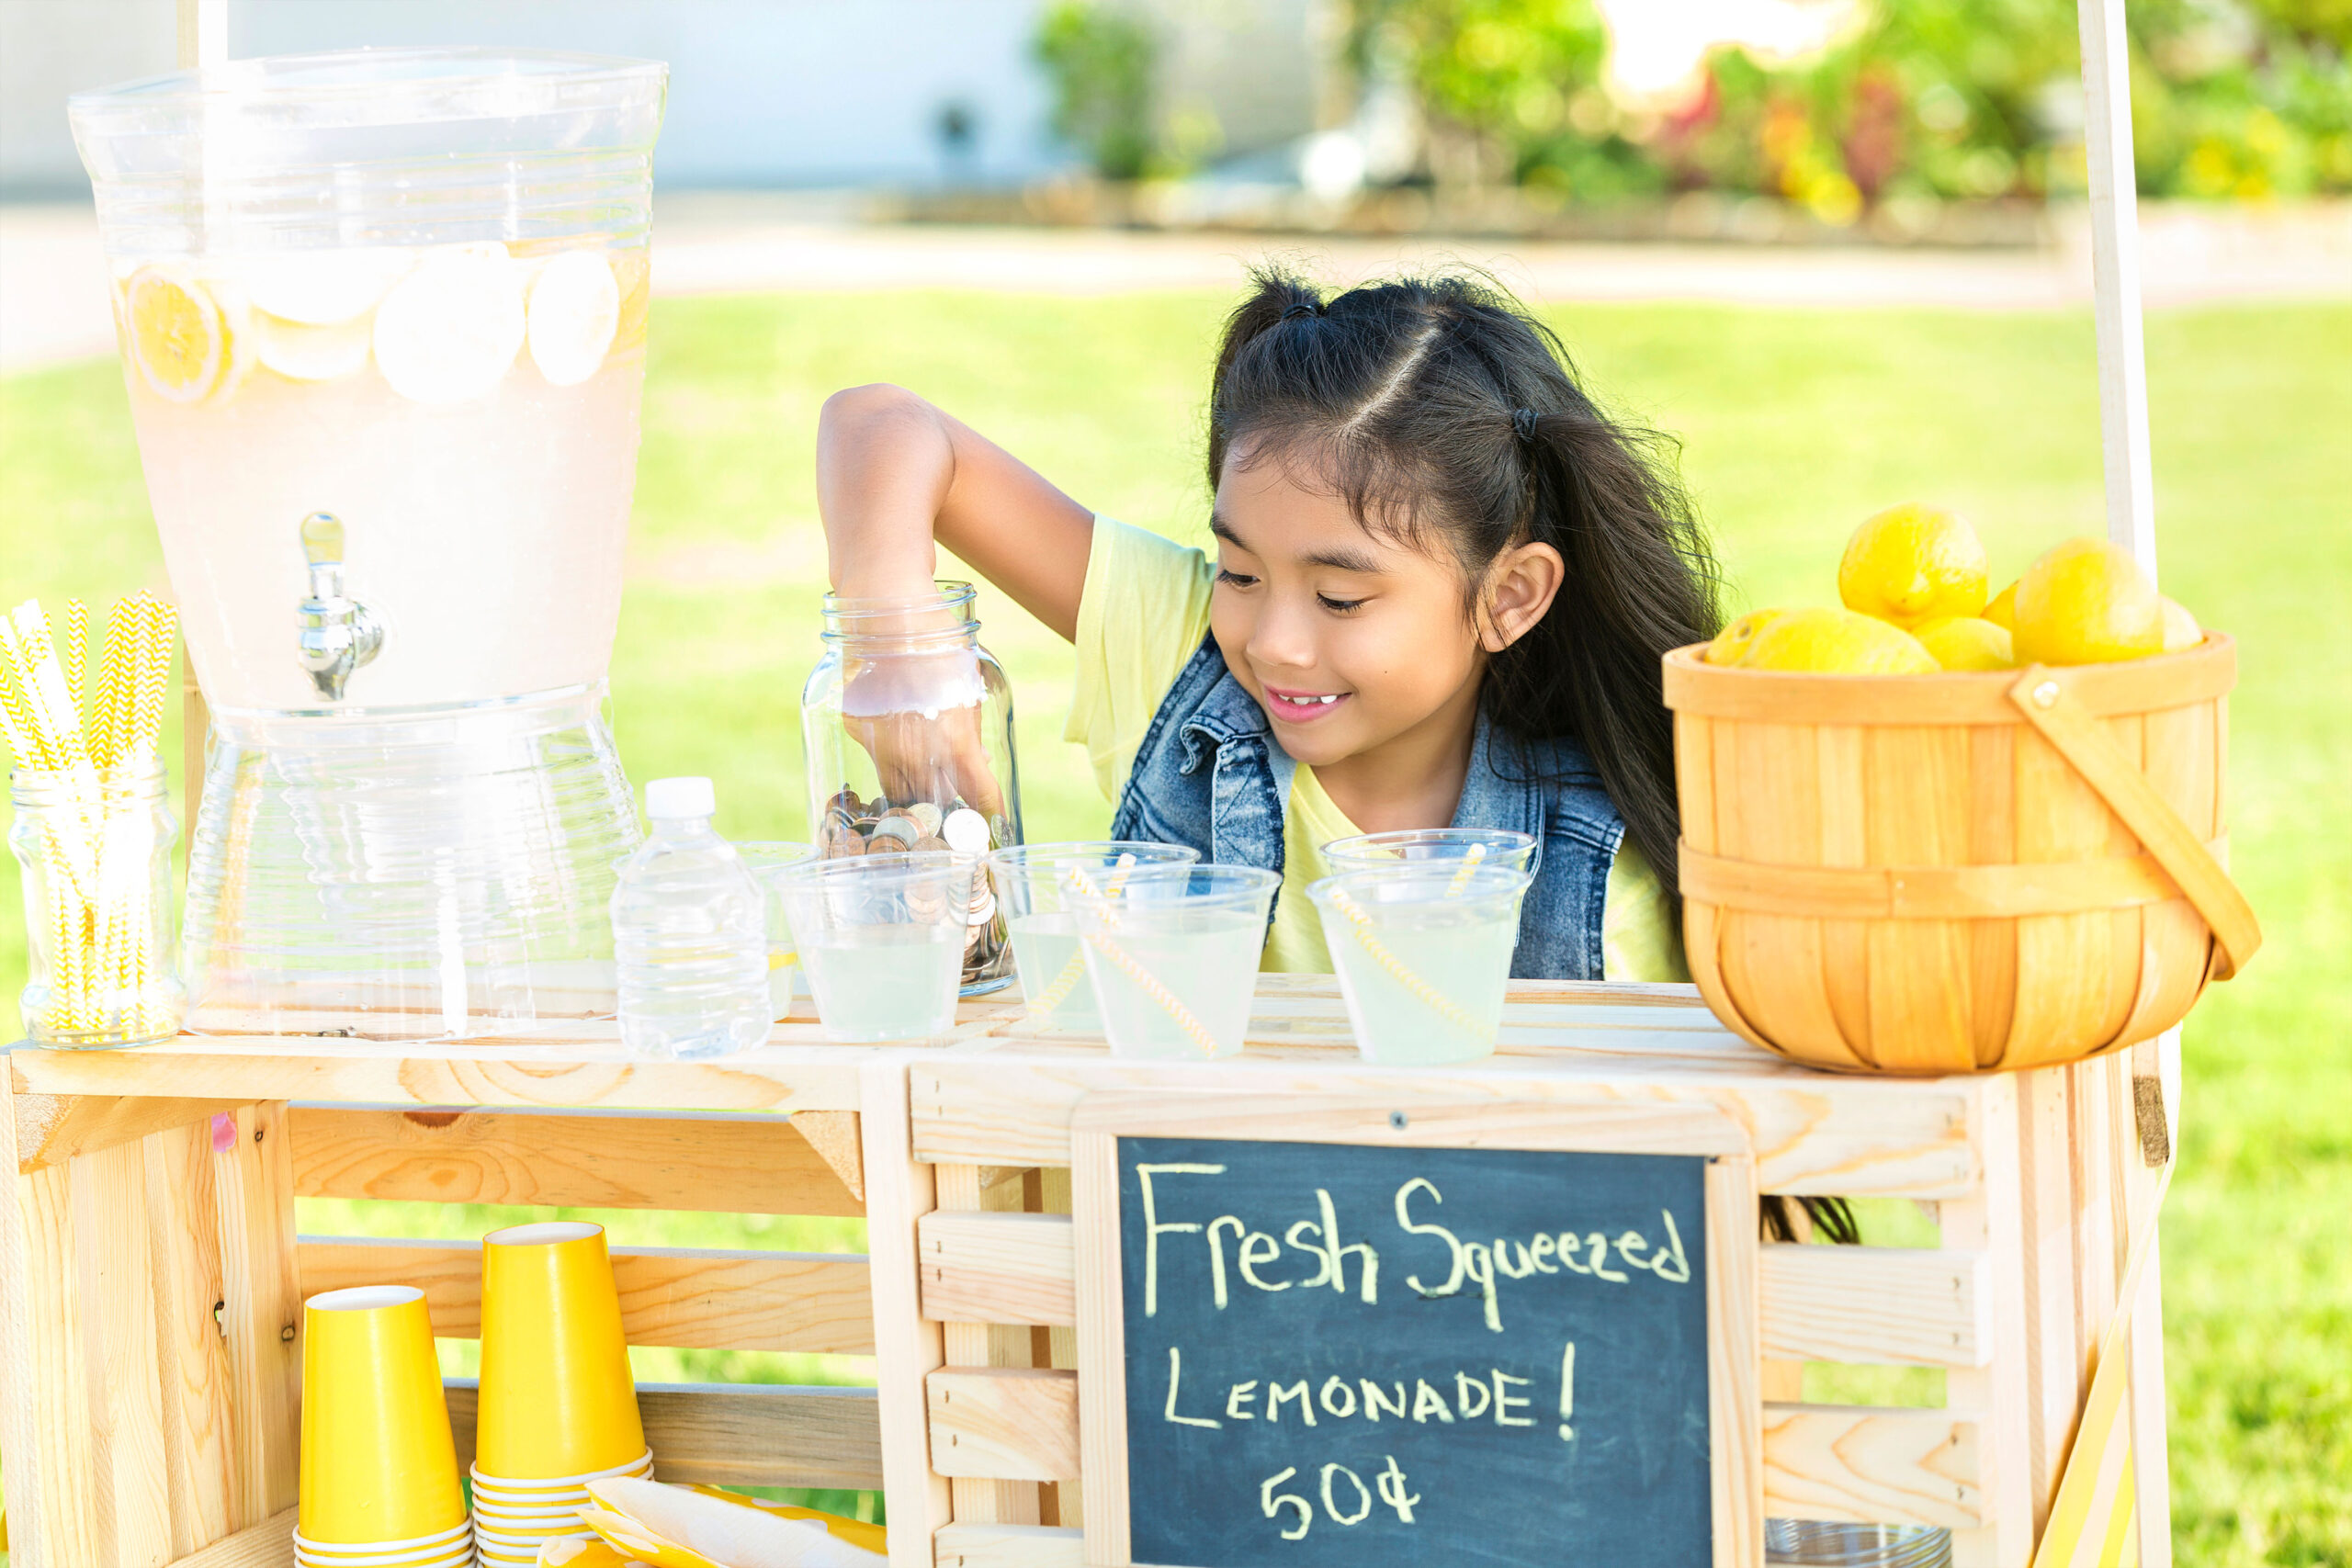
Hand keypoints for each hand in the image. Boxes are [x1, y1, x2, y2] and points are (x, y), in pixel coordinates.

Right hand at [838, 644, 1006, 820]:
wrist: (888, 611)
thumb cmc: (940, 644)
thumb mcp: (969, 687)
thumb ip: (971, 732)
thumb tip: (976, 761)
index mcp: (954, 744)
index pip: (980, 795)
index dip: (990, 813)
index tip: (995, 824)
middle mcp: (914, 754)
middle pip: (933, 803)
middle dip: (946, 807)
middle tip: (955, 807)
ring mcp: (879, 745)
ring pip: (897, 790)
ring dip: (914, 793)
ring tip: (926, 787)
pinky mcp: (855, 730)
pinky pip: (874, 756)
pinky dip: (888, 757)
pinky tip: (897, 739)